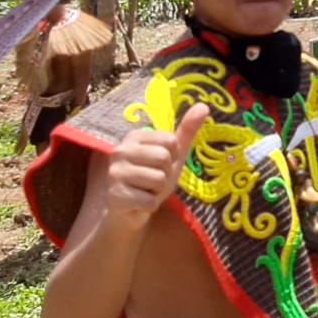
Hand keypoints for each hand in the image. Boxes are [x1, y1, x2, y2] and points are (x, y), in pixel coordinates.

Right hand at [105, 103, 209, 229]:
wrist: (131, 210)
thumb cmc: (153, 178)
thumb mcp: (173, 154)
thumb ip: (187, 130)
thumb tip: (203, 106)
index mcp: (134, 137)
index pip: (170, 141)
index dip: (173, 157)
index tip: (160, 165)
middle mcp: (120, 151)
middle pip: (164, 158)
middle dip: (165, 175)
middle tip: (153, 181)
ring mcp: (115, 173)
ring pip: (158, 180)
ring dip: (158, 191)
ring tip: (145, 191)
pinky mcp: (115, 196)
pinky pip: (149, 200)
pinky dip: (150, 205)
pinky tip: (139, 203)